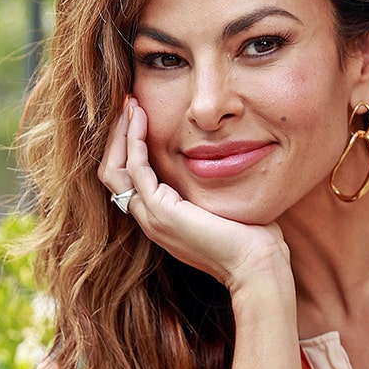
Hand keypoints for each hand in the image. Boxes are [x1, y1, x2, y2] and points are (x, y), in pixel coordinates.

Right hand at [97, 97, 290, 292]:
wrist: (255, 265)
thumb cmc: (252, 237)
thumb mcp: (223, 203)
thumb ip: (212, 184)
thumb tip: (225, 157)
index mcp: (162, 218)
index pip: (128, 178)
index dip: (128, 146)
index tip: (139, 115)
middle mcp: (150, 219)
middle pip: (112, 172)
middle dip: (117, 136)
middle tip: (128, 103)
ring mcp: (152, 217)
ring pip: (114, 169)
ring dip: (120, 134)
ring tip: (131, 104)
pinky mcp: (161, 212)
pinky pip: (136, 167)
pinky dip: (134, 139)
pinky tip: (141, 117)